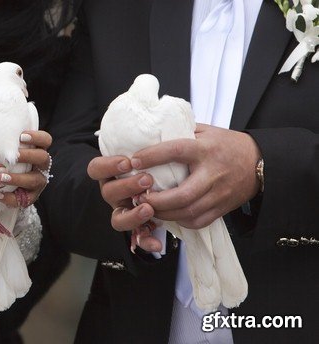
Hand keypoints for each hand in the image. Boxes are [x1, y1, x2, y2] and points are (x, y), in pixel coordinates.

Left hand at [0, 130, 53, 207]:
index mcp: (35, 149)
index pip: (45, 140)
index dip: (37, 137)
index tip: (21, 136)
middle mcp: (40, 165)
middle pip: (43, 157)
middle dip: (28, 156)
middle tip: (13, 156)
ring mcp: (37, 181)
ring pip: (34, 179)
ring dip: (17, 178)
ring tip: (0, 177)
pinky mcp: (30, 197)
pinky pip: (24, 199)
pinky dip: (10, 197)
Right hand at [87, 156, 161, 252]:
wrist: (167, 184)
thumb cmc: (153, 164)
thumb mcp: (146, 154)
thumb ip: (147, 147)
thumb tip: (159, 132)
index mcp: (110, 175)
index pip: (96, 169)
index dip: (108, 166)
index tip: (127, 162)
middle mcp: (113, 194)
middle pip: (108, 192)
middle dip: (126, 186)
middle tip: (147, 179)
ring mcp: (123, 212)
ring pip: (117, 219)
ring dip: (132, 215)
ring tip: (149, 208)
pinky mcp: (136, 228)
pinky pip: (137, 239)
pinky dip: (146, 242)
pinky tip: (158, 244)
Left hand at [133, 124, 260, 228]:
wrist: (261, 162)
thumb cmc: (227, 145)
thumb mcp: (206, 131)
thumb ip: (182, 132)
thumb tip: (152, 132)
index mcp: (206, 149)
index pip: (176, 151)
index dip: (153, 156)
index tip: (134, 160)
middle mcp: (212, 174)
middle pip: (183, 194)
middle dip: (157, 200)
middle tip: (139, 197)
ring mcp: (219, 194)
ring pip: (188, 212)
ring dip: (164, 213)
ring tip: (148, 208)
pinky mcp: (222, 208)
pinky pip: (198, 221)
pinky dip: (180, 221)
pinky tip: (168, 215)